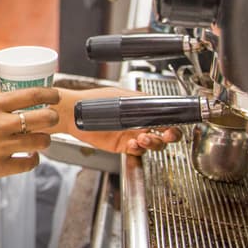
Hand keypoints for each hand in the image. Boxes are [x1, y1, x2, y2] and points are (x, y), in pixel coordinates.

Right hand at [0, 86, 57, 180]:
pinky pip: (29, 163)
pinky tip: (30, 156)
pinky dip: (33, 159)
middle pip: (45, 118)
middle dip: (52, 117)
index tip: (55, 97)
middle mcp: (0, 124)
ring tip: (40, 139)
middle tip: (51, 119)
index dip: (50, 95)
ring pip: (41, 141)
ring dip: (45, 139)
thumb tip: (18, 105)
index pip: (33, 95)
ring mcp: (1, 147)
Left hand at [51, 86, 181, 155]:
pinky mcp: (121, 146)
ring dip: (152, 143)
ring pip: (151, 145)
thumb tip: (156, 103)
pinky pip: (135, 151)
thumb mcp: (120, 96)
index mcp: (142, 111)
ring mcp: (131, 136)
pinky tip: (133, 143)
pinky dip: (137, 149)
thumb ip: (139, 101)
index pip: (163, 119)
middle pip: (162, 136)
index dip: (172, 125)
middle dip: (168, 137)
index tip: (172, 126)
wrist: (75, 112)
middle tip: (166, 135)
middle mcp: (139, 124)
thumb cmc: (94, 100)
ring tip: (143, 138)